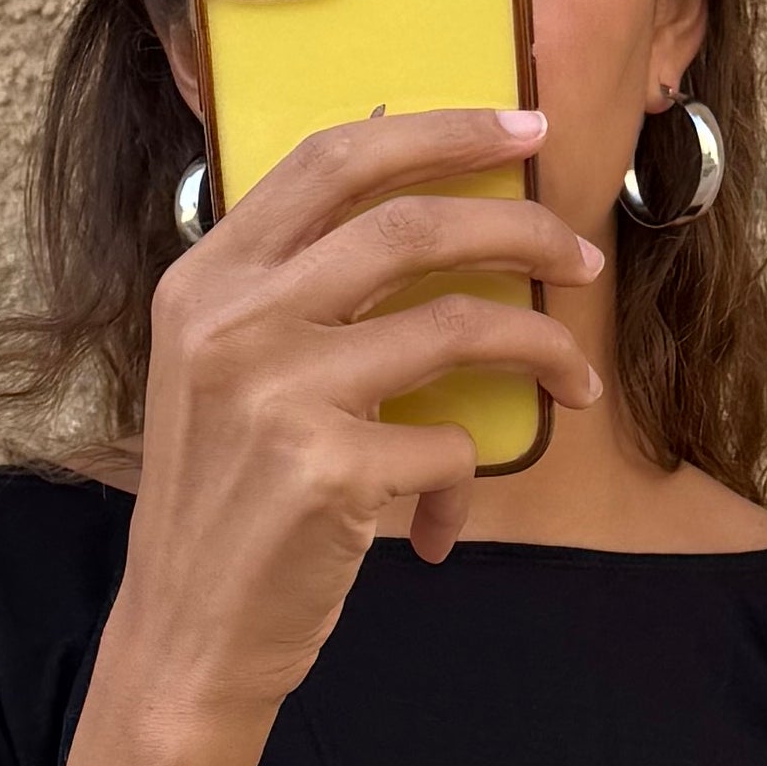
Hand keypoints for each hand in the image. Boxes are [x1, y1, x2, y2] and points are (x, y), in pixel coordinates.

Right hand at [103, 104, 604, 744]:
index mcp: (208, 280)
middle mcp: (233, 322)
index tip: (524, 129)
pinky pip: (450, 446)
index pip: (333, 160)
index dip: (440, 130)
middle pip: (411, 226)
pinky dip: (467, 477)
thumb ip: (295, 291)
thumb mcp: (225, 373)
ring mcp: (276, 393)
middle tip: (578, 254)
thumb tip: (420, 209)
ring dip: (541, 351)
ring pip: (457, 327)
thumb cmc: (229, 502)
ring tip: (577, 380)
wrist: (188, 636)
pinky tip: (446, 516)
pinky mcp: (326, 471)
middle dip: (520, 229)